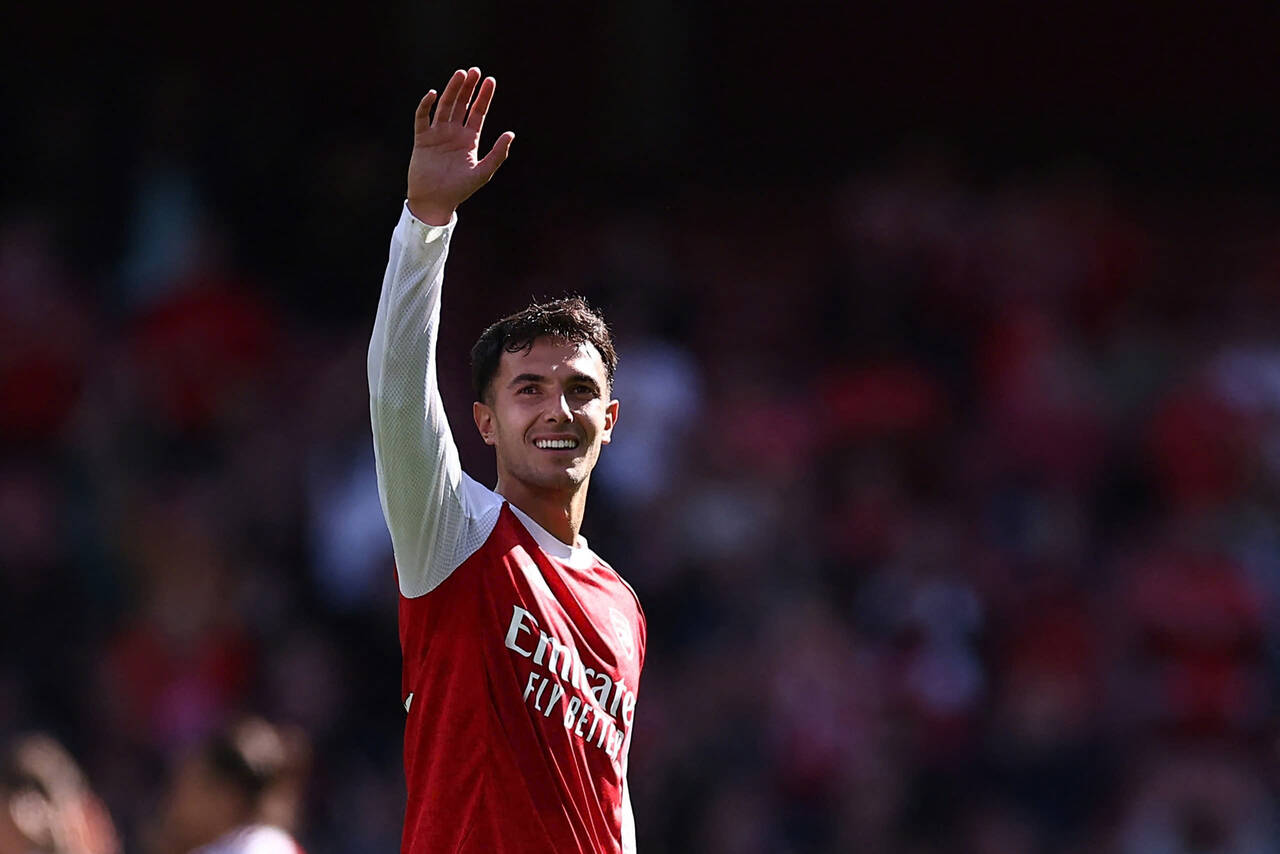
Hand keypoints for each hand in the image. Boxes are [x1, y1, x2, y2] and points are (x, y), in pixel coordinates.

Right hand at [407, 67, 514, 224]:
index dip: (484, 96)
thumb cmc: (460, 189)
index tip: (490, 80)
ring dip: (451, 90)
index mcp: (469, 139)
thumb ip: (497, 153)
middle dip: (468, 88)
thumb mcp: (483, 172)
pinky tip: (434, 94)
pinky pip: (422, 118)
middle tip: (474, 70)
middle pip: (461, 104)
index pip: (478, 112)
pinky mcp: (422, 139)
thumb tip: (511, 133)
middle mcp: (454, 133)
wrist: (435, 201)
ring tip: (459, 74)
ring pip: (445, 106)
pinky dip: (426, 105)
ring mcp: (437, 134)